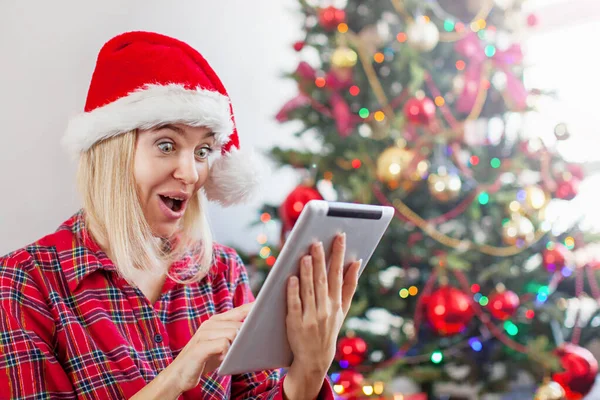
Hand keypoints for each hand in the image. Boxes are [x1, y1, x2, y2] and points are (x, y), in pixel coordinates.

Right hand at [166, 302, 252, 392]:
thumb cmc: (203, 360)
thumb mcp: (220, 346)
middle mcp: (210, 324)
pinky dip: (225, 353)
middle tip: (245, 347)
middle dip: (245, 336)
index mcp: (216, 321)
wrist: (178, 375)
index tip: (268, 304)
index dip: (253, 308)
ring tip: (227, 356)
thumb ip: (233, 337)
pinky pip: (223, 344)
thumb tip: (254, 332)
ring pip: (232, 333)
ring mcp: (204, 334)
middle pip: (239, 324)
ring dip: (234, 347)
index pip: (239, 311)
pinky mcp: (200, 346)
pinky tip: (220, 359)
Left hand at [283, 233, 360, 398]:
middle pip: (323, 279)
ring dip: (308, 272)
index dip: (339, 255)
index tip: (339, 237)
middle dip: (321, 259)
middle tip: (318, 241)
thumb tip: (356, 262)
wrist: (315, 359)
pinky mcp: (295, 323)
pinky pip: (295, 304)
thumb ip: (349, 286)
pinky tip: (292, 278)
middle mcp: (325, 308)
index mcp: (336, 302)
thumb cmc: (328, 328)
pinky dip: (293, 291)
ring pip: (309, 290)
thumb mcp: (343, 309)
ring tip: (306, 255)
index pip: (338, 274)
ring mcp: (310, 317)